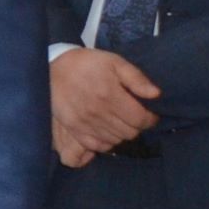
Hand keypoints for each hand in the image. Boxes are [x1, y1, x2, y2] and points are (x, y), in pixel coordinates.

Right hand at [49, 48, 159, 163]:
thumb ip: (136, 78)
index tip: (150, 114)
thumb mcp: (115, 62)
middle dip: (137, 126)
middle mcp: (98, 113)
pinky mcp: (75, 130)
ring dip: (123, 133)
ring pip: (116, 140)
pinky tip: (107, 131)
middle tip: (134, 116)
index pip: (140, 119)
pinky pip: (98, 146)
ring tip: (121, 122)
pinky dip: (107, 141)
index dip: (150, 119)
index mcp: (110, 95)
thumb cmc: (87, 64)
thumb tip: (155, 94)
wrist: (52, 70)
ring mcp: (85, 124)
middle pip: (129, 132)